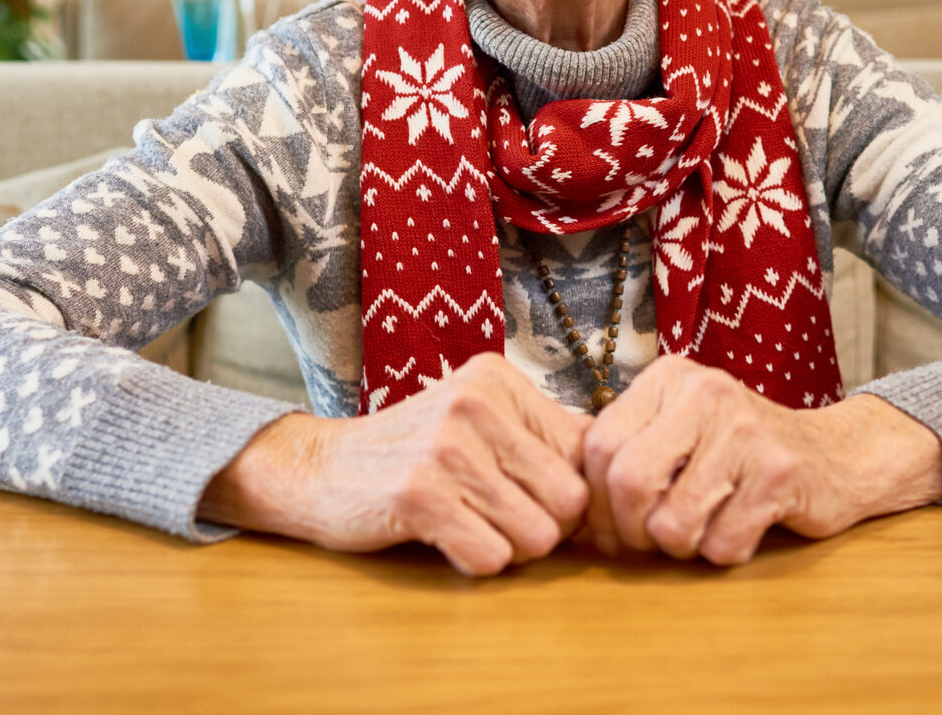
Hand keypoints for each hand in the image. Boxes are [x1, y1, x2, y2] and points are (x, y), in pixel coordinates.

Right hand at [199, 353, 589, 575]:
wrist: (320, 468)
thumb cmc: (414, 453)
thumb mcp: (478, 420)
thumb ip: (542, 438)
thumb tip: (621, 472)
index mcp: (499, 380)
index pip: (586, 453)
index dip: (576, 494)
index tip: (546, 505)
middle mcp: (476, 404)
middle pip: (570, 502)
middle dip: (545, 527)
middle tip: (500, 519)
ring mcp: (446, 447)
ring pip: (537, 537)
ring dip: (508, 547)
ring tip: (469, 524)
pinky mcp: (418, 494)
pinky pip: (491, 558)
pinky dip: (473, 561)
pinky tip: (444, 537)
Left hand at [581, 354, 941, 564]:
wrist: (836, 454)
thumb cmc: (741, 453)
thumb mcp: (679, 431)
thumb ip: (627, 455)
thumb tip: (567, 512)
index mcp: (669, 378)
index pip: (597, 446)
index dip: (596, 503)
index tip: (611, 531)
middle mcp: (704, 392)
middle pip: (627, 483)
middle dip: (632, 532)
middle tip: (653, 543)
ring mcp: (745, 429)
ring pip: (672, 522)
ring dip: (683, 548)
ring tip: (705, 529)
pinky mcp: (780, 471)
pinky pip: (722, 542)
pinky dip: (726, 552)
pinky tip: (744, 528)